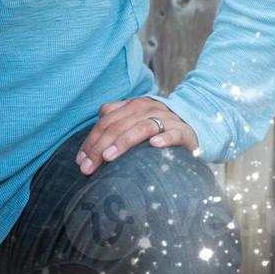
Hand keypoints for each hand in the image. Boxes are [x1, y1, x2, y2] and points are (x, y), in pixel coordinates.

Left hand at [74, 97, 198, 175]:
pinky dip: (164, 138)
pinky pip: (173, 133)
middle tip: (88, 167)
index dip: (91, 141)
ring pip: (141, 127)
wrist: (194, 123)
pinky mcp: (184, 131)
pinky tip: (154, 146)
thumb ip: (114, 121)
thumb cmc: (157, 126)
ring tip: (108, 157)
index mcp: (133, 105)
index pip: (106, 122)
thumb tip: (91, 138)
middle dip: (100, 147)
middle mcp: (148, 108)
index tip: (80, 161)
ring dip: (123, 142)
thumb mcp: (134, 120)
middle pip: (118, 125)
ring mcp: (166, 118)